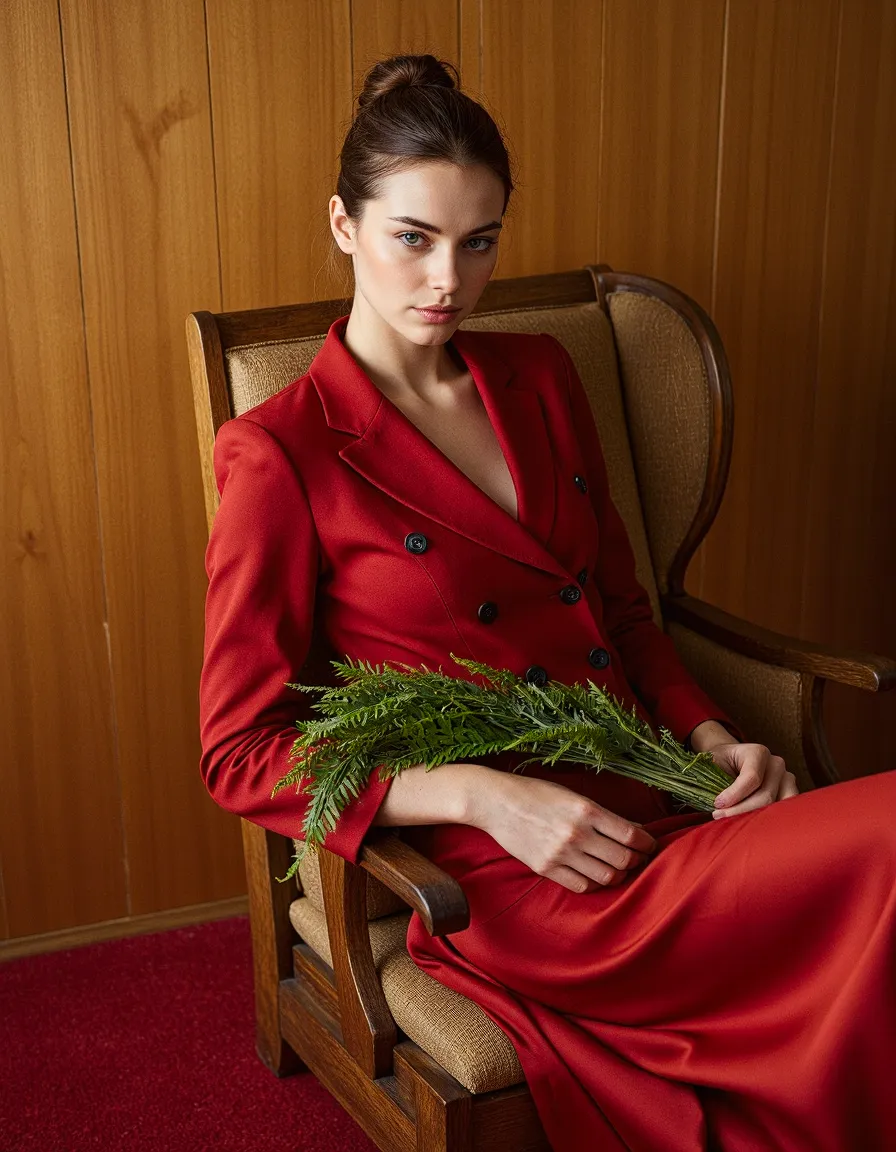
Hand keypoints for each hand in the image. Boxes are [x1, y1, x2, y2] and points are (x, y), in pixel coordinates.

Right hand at [467, 772, 656, 893]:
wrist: (496, 802)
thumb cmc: (537, 793)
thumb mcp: (573, 795)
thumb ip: (602, 815)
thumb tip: (634, 830)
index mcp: (587, 810)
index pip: (631, 835)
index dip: (647, 844)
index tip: (650, 845)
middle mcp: (577, 834)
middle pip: (623, 860)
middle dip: (636, 861)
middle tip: (637, 858)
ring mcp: (561, 854)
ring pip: (606, 877)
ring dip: (617, 875)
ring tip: (617, 867)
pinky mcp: (546, 869)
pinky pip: (582, 886)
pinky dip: (594, 883)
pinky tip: (593, 873)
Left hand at [708, 740, 799, 817]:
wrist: (732, 760)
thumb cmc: (721, 762)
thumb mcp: (713, 764)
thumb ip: (714, 779)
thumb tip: (715, 804)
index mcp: (758, 752)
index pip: (752, 778)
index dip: (735, 795)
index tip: (717, 806)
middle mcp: (776, 764)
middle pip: (765, 796)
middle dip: (741, 810)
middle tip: (720, 817)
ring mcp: (787, 779)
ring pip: (777, 806)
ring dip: (756, 818)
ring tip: (736, 822)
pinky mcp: (789, 793)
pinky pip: (785, 812)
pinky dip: (768, 821)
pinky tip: (751, 825)